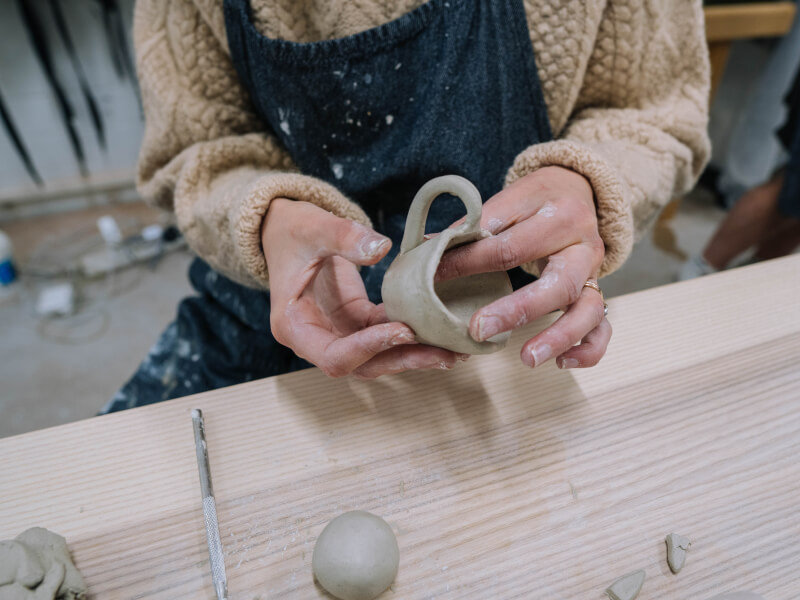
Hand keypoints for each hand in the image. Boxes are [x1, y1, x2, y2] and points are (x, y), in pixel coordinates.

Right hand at [263, 199, 462, 377]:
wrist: (286, 230)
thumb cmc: (292, 230)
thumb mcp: (313, 227)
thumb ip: (344, 236)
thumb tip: (381, 248)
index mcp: (294, 326)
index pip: (334, 355)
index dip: (369, 349)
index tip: (403, 331)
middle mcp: (315, 339)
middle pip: (363, 365)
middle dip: (404, 360)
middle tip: (445, 355)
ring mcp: (337, 332)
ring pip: (378, 356)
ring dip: (414, 354)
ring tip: (453, 351)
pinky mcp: (355, 321)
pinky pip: (386, 334)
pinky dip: (411, 334)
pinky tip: (441, 332)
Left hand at [436, 166, 610, 368]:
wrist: (578, 190)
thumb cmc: (536, 200)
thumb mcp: (509, 200)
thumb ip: (476, 225)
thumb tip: (428, 248)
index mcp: (558, 215)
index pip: (509, 247)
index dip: (468, 265)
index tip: (435, 280)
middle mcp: (583, 245)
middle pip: (557, 283)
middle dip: (517, 311)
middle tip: (478, 330)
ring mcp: (594, 272)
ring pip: (587, 310)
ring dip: (558, 336)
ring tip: (527, 358)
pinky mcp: (598, 292)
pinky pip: (603, 327)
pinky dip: (588, 348)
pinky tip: (562, 363)